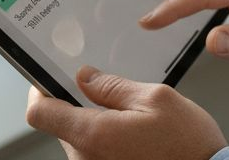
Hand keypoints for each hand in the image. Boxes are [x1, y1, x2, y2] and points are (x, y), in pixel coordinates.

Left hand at [25, 65, 226, 159]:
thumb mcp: (156, 100)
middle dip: (81, 104)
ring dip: (98, 124)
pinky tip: (137, 137)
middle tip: (112, 93)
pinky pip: (96, 154)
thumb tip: (85, 77)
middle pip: (62, 124)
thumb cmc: (189, 147)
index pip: (40, 112)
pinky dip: (109, 141)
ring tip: (134, 118)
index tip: (47, 77)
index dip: (39, 90)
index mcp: (94, 135)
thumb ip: (114, 87)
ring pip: (81, 138)